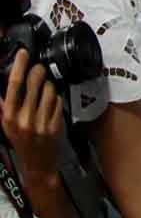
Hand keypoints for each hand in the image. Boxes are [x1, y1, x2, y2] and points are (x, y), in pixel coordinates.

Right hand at [1, 50, 63, 179]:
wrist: (36, 164)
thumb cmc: (20, 141)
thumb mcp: (7, 124)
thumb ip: (5, 104)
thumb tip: (3, 84)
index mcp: (8, 115)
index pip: (13, 85)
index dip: (19, 65)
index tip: (23, 53)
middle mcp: (23, 118)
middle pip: (34, 83)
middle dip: (39, 71)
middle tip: (40, 68)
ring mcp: (40, 122)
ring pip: (50, 90)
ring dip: (50, 86)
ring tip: (45, 90)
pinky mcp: (55, 125)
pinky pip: (59, 102)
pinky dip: (57, 99)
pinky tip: (52, 104)